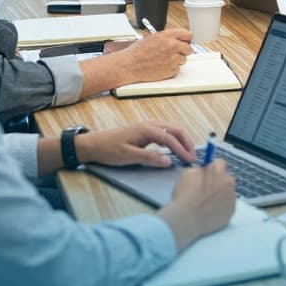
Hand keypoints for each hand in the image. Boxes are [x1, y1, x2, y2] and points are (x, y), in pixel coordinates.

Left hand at [74, 121, 196, 167]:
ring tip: (187, 153)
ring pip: (171, 130)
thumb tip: (168, 161)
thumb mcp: (128, 156)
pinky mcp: (145, 132)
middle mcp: (149, 125)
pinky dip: (174, 140)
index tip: (189, 160)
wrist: (92, 145)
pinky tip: (175, 149)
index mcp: (146, 129)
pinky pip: (165, 133)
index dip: (181, 150)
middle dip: (186, 142)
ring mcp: (147, 127)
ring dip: (181, 140)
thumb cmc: (108, 150)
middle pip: (175, 130)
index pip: (170, 138)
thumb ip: (149, 158)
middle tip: (192, 157)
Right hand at [107, 28, 191, 82]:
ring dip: (177, 60)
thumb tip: (176, 39)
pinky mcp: (172, 70)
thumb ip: (166, 38)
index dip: (187, 39)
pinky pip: (177, 69)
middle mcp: (172, 45)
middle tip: (176, 53)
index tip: (187, 42)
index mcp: (167, 35)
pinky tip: (161, 67)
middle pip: (189, 48)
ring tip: (163, 60)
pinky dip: (171, 69)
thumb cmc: (136, 52)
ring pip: (184, 59)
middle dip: (183, 51)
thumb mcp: (152, 38)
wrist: (129, 65)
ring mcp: (173, 58)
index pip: (187, 34)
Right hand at [159, 160, 236, 251]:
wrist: (187, 219)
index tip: (206, 175)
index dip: (212, 168)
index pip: (220, 163)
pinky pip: (228, 207)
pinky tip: (210, 212)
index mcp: (219, 171)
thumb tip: (203, 172)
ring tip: (207, 204)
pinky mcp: (231, 212)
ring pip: (228, 193)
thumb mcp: (187, 174)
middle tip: (206, 191)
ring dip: (221, 195)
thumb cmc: (185, 195)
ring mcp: (232, 198)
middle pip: (227, 178)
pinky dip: (221, 208)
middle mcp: (229, 183)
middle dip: (219, 182)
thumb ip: (199, 170)